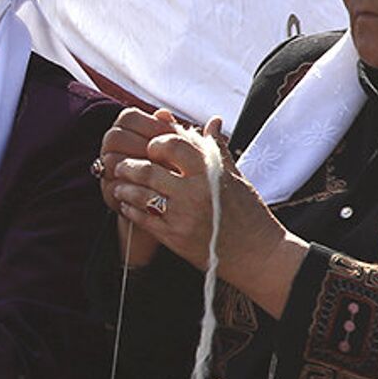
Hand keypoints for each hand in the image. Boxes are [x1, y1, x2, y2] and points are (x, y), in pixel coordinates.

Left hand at [111, 116, 306, 316]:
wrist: (257, 255)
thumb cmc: (249, 214)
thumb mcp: (236, 177)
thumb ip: (217, 150)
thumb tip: (212, 123)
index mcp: (210, 173)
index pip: (173, 145)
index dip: (157, 143)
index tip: (151, 147)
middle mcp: (194, 192)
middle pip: (149, 170)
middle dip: (130, 166)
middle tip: (122, 164)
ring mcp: (183, 216)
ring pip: (141, 194)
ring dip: (125, 187)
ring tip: (120, 184)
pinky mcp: (174, 238)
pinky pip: (143, 219)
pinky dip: (131, 209)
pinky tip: (127, 204)